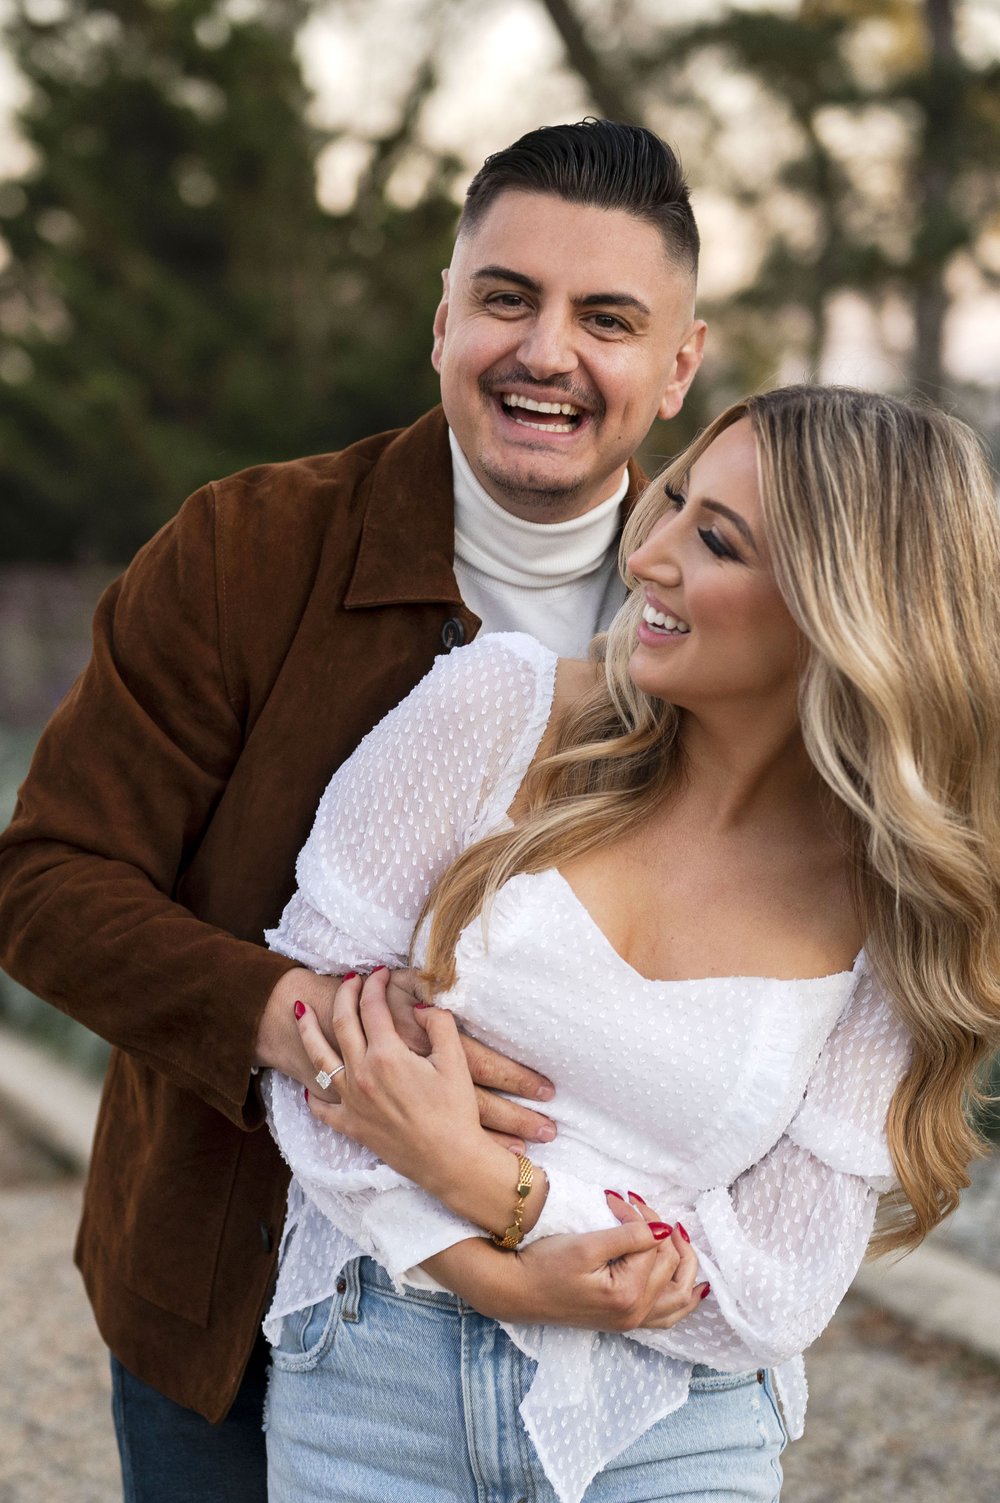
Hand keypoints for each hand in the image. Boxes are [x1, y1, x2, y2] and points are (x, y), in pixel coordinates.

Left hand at [296, 970, 505, 1211]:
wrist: (451, 1162)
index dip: (375, 985)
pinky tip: (308, 1082)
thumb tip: (418, 1008)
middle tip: (350, 979)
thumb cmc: (456, 1112)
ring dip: (307, 1030)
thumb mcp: (455, 1060)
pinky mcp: (351, 1126)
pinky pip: (321, 1107)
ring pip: (318, 1059)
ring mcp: (352, 1102)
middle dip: (344, 995)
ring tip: (299, 1011)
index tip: (380, 972)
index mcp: (387, 1055)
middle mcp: (362, 1074)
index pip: (372, 1007)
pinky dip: (311, 1092)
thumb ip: (438, 1024)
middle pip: (341, 1023)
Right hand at [382, 968, 556, 1148]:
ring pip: (459, 1123)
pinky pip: (424, 1135)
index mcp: (435, 1049)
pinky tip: (478, 1154)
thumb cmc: (374, 1003)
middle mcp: (424, 1079)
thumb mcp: (410, 987)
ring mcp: (407, 1102)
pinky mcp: (396, 1115)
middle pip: (482, 1104)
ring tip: (526, 1148)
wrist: (322, 1024)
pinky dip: (450, 1144)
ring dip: (495, 1135)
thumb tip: (468, 992)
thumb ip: (441, 996)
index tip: (549, 1089)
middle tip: (550, 1131)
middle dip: (516, 1117)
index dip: (518, 1077)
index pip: (487, 1065)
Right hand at [425, 1205, 705, 1331]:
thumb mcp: (586, 1245)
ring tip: (681, 1238)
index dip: (639, 1216)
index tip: (616, 1198)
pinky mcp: (624, 1321)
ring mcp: (632, 1322)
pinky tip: (695, 1288)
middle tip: (639, 1207)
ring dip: (685, 1266)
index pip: (652, 1245)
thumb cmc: (545, 1265)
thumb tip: (665, 1228)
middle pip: (669, 1266)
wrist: (517, 1291)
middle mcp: (636, 1314)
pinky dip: (683, 1300)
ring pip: (678, 1297)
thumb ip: (629, 1236)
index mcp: (628, 1294)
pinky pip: (667, 1316)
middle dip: (659, 1230)